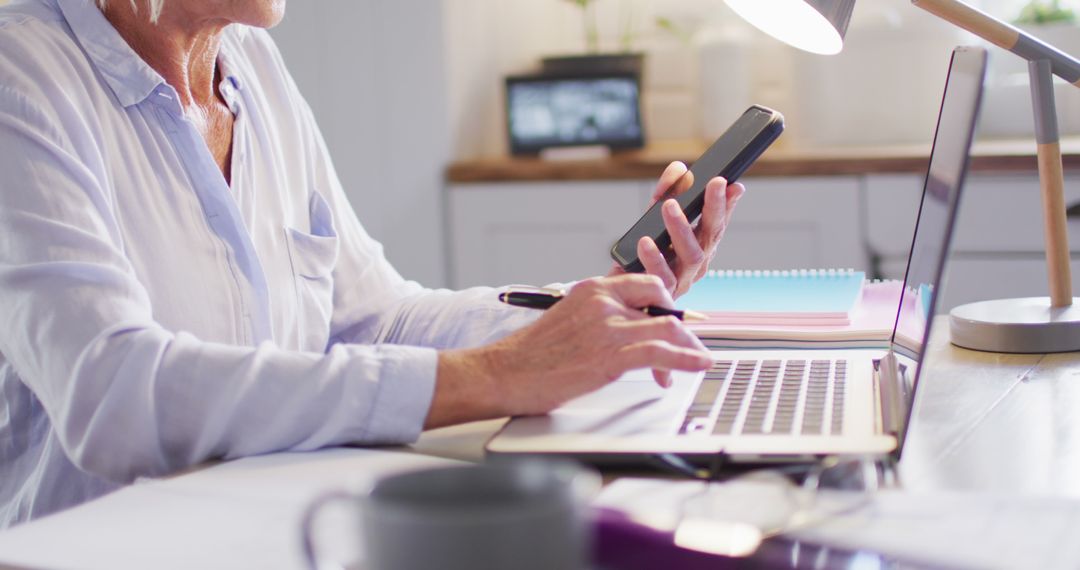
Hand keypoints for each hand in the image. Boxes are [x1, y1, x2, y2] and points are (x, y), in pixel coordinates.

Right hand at [428, 275, 711, 425]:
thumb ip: (598, 317)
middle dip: (683, 327)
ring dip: (690, 346)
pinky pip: (662, 353)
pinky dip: (687, 360)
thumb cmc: (531, 355)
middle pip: (663, 305)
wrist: (504, 373)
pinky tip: (698, 365)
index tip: (676, 318)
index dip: (668, 302)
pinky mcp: (610, 355)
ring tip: (699, 359)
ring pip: (669, 328)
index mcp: (592, 289)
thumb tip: (627, 329)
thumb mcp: (568, 320)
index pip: (646, 283)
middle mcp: (602, 302)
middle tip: (690, 344)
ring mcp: (607, 327)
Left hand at [609, 161, 745, 297]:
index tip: (732, 183)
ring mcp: (682, 279)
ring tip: (670, 205)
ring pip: (691, 256)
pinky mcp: (661, 293)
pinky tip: (646, 241)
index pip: (718, 221)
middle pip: (712, 235)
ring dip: (682, 228)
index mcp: (701, 245)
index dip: (728, 203)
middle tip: (714, 183)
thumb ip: (667, 192)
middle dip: (715, 207)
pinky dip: (655, 257)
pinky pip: (661, 276)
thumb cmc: (641, 252)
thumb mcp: (653, 216)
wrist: (619, 290)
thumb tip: (679, 169)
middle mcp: (697, 263)